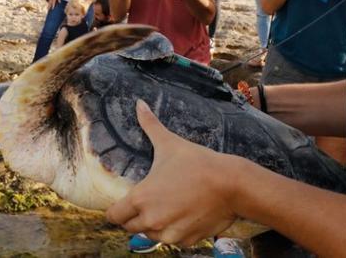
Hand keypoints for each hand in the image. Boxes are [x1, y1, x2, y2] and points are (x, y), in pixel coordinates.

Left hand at [106, 101, 237, 246]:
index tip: (124, 202)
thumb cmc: (198, 163)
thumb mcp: (170, 143)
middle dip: (135, 217)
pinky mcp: (187, 241)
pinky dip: (175, 232)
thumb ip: (150, 125)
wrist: (231, 184)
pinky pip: (173, 241)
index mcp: (141, 198)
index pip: (114, 216)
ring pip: (151, 236)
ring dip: (154, 226)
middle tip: (147, 202)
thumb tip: (139, 104)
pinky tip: (183, 215)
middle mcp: (152, 220)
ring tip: (166, 208)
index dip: (116, 209)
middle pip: (131, 227)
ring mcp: (170, 233)